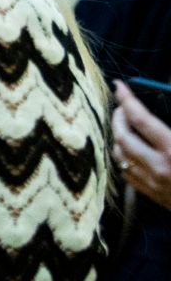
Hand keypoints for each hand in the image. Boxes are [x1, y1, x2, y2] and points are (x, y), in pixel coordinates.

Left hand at [113, 81, 170, 207]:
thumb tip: (162, 108)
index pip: (141, 120)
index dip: (127, 100)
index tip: (119, 87)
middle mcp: (158, 167)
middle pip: (122, 136)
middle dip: (118, 117)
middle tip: (122, 107)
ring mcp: (152, 182)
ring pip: (119, 154)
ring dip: (118, 136)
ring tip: (124, 126)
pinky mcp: (151, 193)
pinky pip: (125, 172)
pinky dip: (122, 156)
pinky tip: (129, 149)